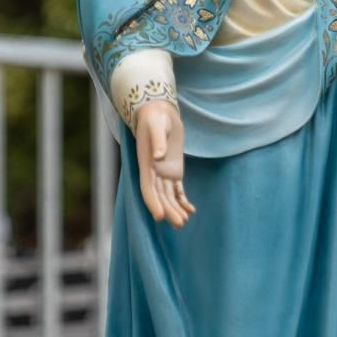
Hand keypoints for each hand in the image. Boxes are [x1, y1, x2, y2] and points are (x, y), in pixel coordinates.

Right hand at [135, 99, 195, 227]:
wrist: (159, 112)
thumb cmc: (155, 117)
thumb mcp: (156, 125)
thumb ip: (157, 141)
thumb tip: (159, 157)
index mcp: (146, 164)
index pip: (147, 188)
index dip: (153, 203)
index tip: (159, 217)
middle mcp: (153, 172)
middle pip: (160, 196)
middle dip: (168, 210)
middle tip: (179, 224)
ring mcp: (164, 172)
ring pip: (169, 196)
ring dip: (176, 209)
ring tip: (184, 222)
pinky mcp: (174, 170)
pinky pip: (177, 189)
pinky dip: (183, 200)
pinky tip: (191, 210)